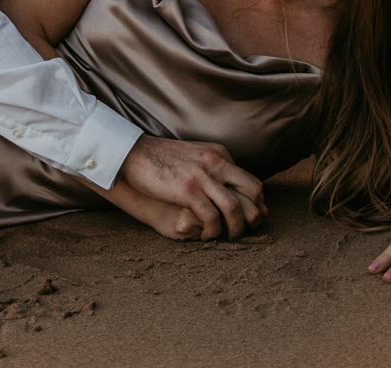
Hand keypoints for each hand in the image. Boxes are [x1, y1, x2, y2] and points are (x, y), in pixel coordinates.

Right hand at [119, 135, 265, 239]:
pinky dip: (213, 231)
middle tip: (245, 231)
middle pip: (252, 192)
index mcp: (220, 155)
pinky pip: (211, 217)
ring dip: (235, 229)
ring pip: (234, 208)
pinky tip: (205, 235)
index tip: (250, 220)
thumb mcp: (196, 157)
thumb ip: (216, 169)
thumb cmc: (162, 158)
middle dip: (253, 217)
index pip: (253, 182)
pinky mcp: (187, 190)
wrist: (133, 153)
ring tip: (227, 237)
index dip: (256, 205)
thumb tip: (235, 188)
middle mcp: (216, 162)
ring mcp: (202, 176)